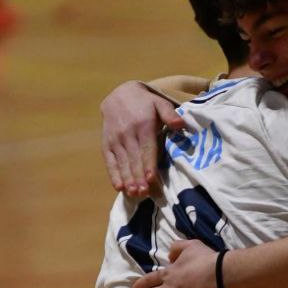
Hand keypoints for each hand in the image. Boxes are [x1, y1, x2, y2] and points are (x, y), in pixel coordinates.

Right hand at [101, 81, 186, 195]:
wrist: (119, 94)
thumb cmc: (145, 102)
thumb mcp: (159, 103)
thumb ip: (170, 114)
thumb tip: (180, 124)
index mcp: (143, 125)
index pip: (147, 148)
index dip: (149, 164)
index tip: (152, 179)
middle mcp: (127, 133)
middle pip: (134, 159)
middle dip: (139, 177)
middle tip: (144, 193)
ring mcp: (115, 139)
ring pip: (122, 162)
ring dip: (128, 179)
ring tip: (134, 193)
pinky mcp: (106, 143)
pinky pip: (110, 161)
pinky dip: (113, 174)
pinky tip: (119, 187)